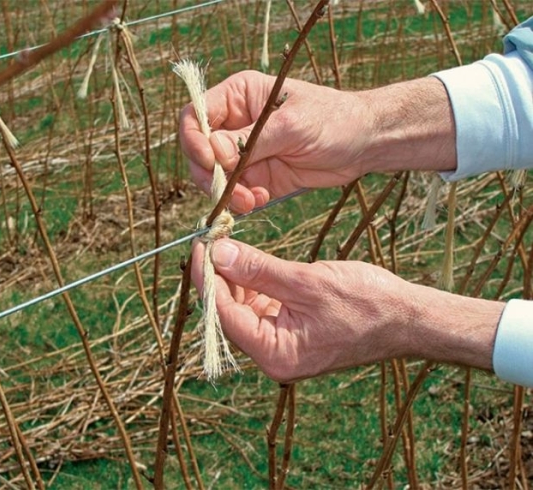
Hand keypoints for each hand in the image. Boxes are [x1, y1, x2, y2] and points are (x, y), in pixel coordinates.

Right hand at [180, 70, 371, 212]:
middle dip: (210, 174)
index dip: (195, 140)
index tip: (212, 161)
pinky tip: (262, 199)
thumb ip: (251, 140)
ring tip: (251, 201)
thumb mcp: (291, 125)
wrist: (363, 144)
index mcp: (238, 97)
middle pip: (199, 151)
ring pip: (214, 177)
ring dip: (227, 192)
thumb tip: (214, 153)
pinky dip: (242, 201)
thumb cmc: (333, 119)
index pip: (195, 115)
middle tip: (230, 190)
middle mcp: (235, 124)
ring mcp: (244, 153)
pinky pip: (235, 193)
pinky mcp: (257, 177)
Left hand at [191, 239, 502, 382]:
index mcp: (275, 354)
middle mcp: (274, 354)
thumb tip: (218, 254)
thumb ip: (260, 270)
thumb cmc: (367, 303)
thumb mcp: (307, 282)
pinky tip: (249, 261)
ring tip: (227, 245)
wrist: (408, 318)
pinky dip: (255, 283)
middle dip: (220, 276)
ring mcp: (283, 344)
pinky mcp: (292, 331)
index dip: (208, 279)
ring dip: (236, 277)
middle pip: (230, 313)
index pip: (225, 315)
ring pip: (244, 308)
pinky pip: (262, 307)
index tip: (200, 245)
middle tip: (212, 240)